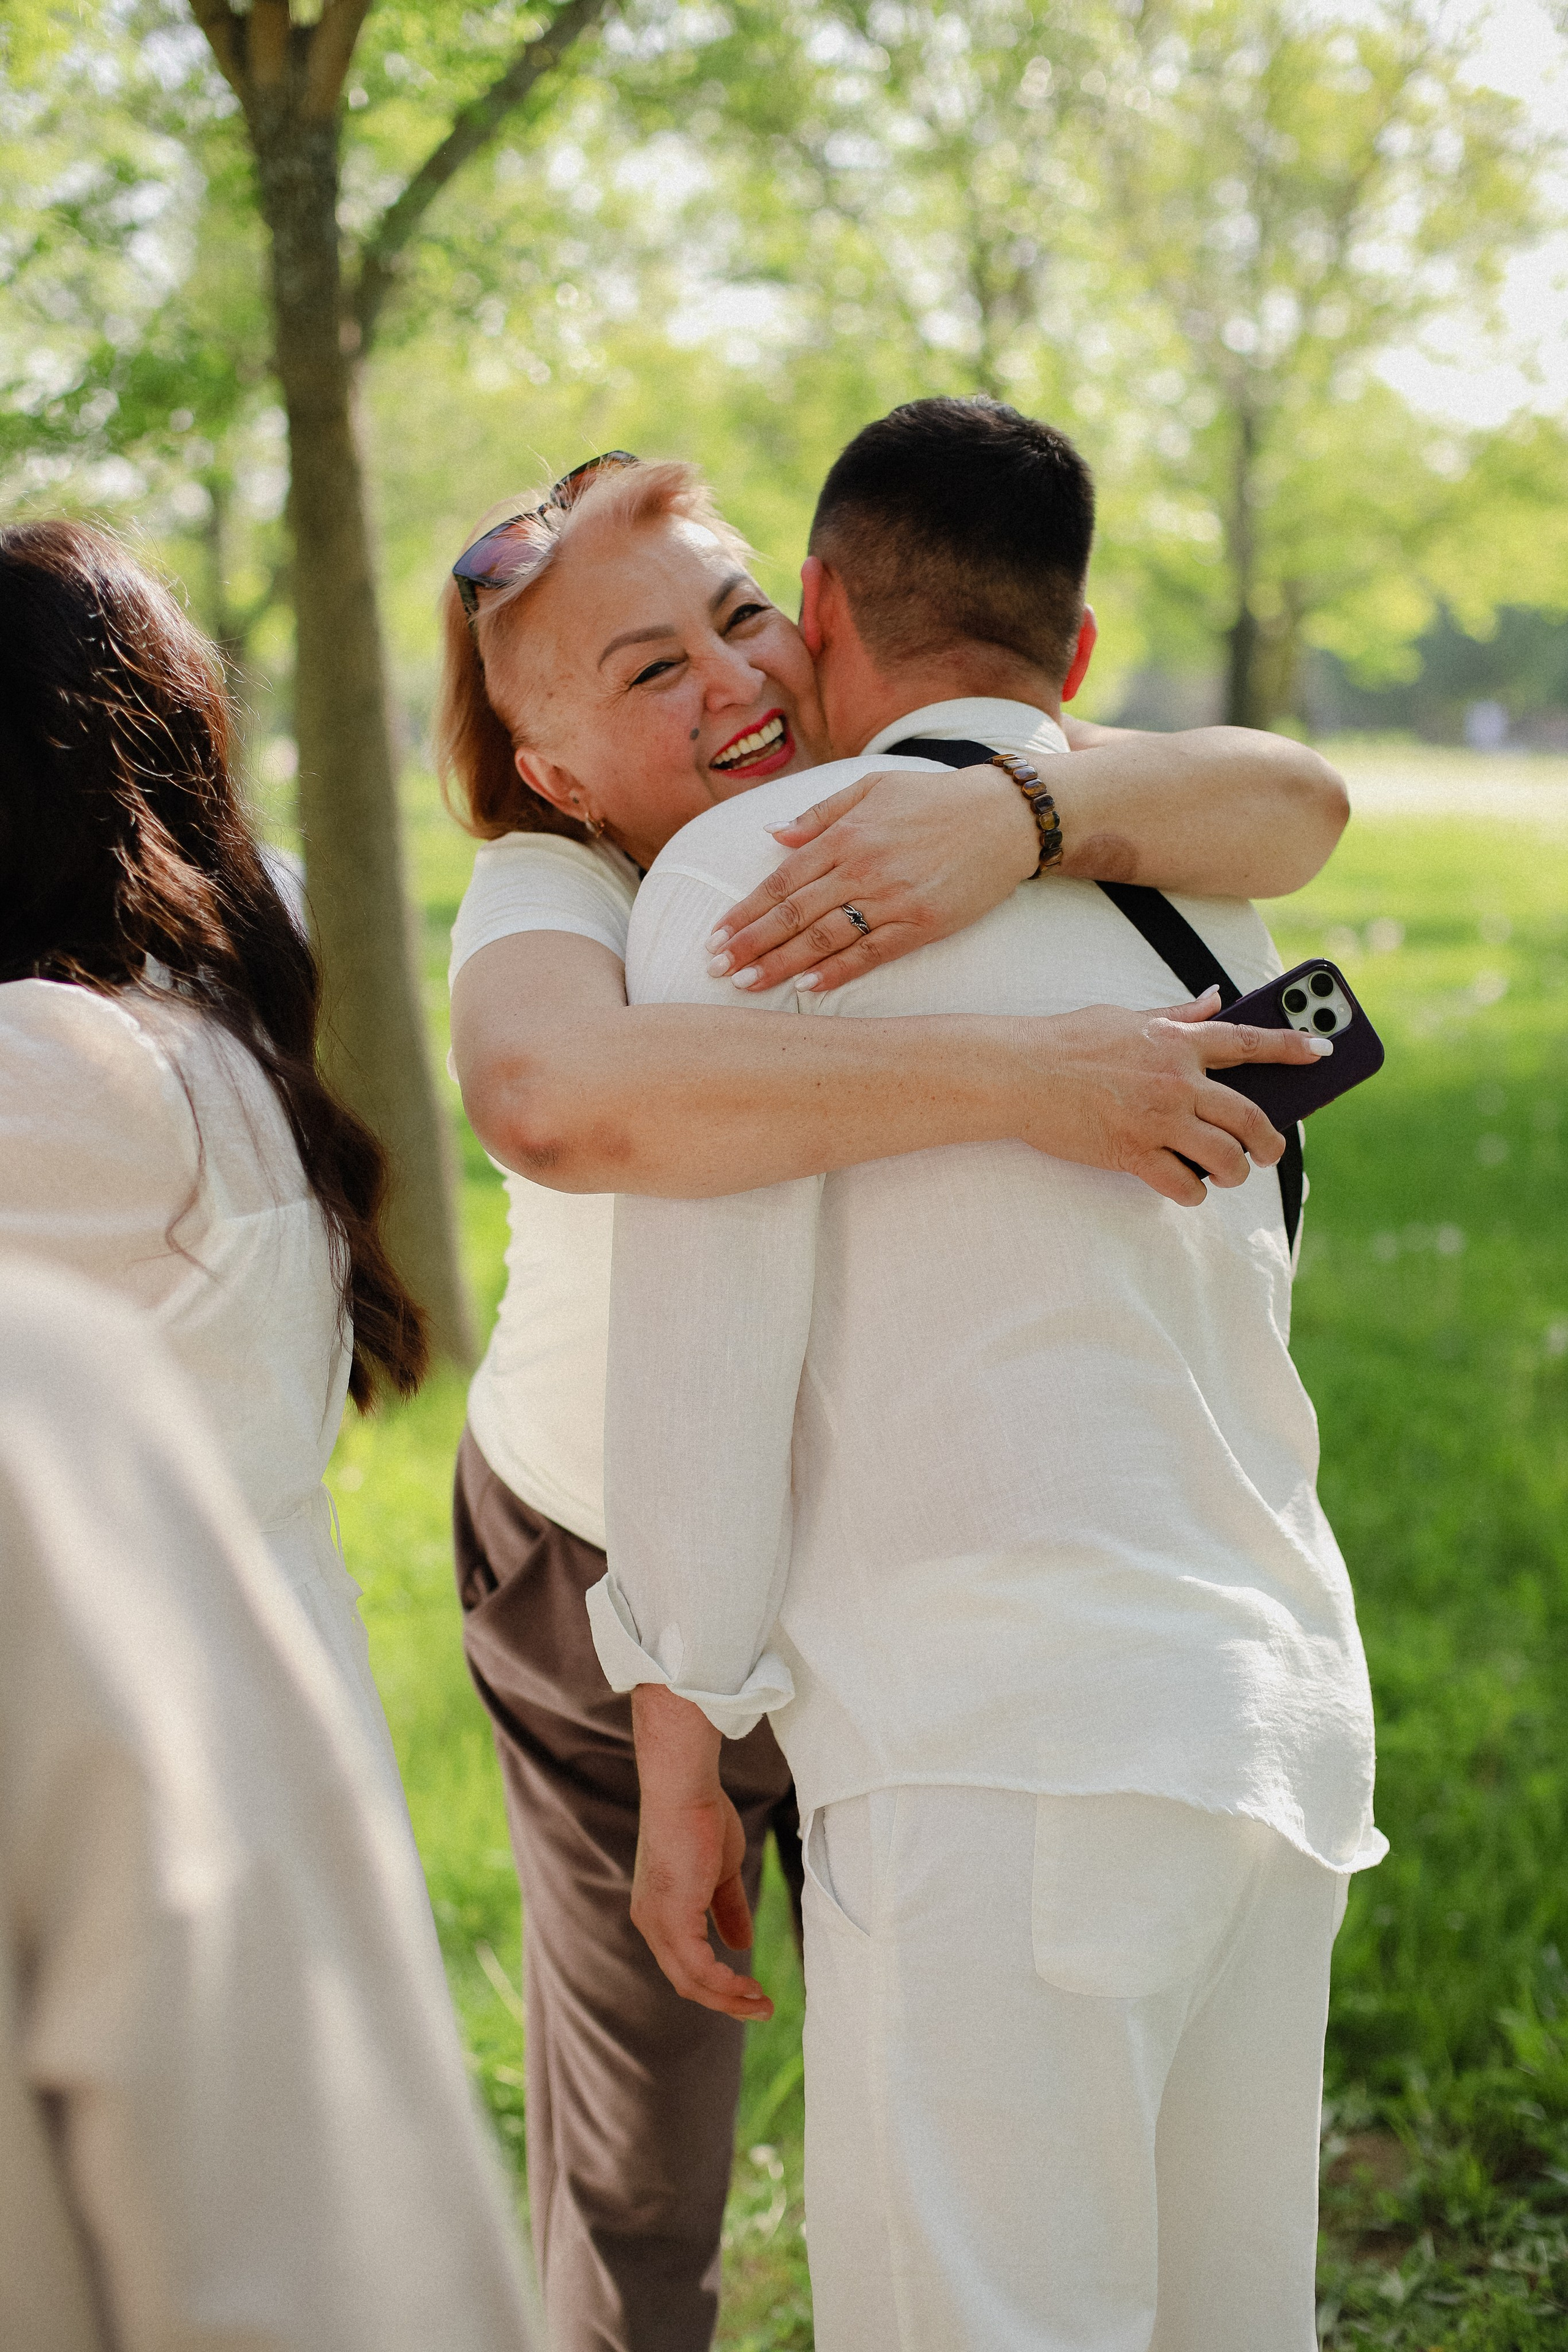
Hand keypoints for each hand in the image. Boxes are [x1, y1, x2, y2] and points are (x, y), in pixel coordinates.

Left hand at [629, 1685, 772, 2021]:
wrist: (684, 1789)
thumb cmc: (701, 1818)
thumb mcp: (721, 1872)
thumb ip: (728, 1908)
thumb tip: (742, 1944)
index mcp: (658, 1912)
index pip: (684, 1963)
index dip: (717, 1983)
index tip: (750, 1990)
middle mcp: (650, 1923)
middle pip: (686, 1981)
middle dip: (726, 2001)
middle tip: (761, 2008)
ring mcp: (657, 1923)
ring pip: (691, 1982)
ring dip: (729, 1999)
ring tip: (762, 2004)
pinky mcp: (672, 1919)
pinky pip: (698, 1969)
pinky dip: (724, 1984)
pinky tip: (747, 1986)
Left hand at [705, 764, 1036, 994]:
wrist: (1004, 817)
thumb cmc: (934, 800)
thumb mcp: (872, 788)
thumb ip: (819, 813)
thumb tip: (772, 835)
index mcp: (845, 835)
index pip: (782, 880)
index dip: (745, 910)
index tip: (716, 935)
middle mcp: (862, 867)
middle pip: (794, 913)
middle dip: (751, 943)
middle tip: (716, 969)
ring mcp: (892, 897)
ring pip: (825, 937)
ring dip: (782, 963)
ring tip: (747, 984)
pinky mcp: (922, 922)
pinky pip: (871, 952)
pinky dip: (837, 970)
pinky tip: (808, 987)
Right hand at [1018, 988, 1328, 1203]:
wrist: (1019, 1073)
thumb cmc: (1068, 1042)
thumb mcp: (1126, 1016)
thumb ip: (1176, 1014)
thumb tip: (1214, 997)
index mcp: (1177, 1041)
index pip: (1247, 1042)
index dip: (1291, 1047)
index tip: (1321, 1053)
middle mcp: (1176, 1081)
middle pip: (1249, 1116)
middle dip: (1270, 1141)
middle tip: (1270, 1151)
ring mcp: (1157, 1120)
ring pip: (1224, 1156)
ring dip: (1234, 1170)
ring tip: (1227, 1172)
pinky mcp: (1133, 1154)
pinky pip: (1183, 1184)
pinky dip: (1193, 1190)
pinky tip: (1186, 1185)